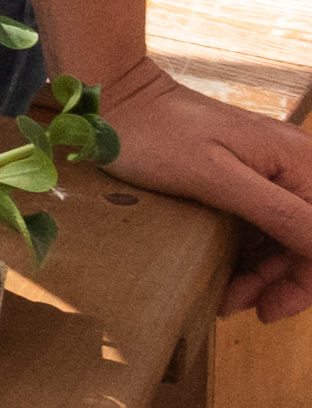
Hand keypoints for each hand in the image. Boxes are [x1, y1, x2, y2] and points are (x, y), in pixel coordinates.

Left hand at [94, 57, 311, 322]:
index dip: (305, 282)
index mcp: (300, 162)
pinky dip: (246, 253)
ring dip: (260, 273)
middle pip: (308, 241)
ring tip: (222, 294)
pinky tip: (222, 271)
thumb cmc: (156, 133)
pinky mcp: (245, 176)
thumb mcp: (215, 178)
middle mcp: (295, 165)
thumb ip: (278, 213)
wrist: (115, 98)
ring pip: (284, 238)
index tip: (269, 310)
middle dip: (277, 281)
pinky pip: (261, 224)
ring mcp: (270, 171)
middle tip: (233, 304)